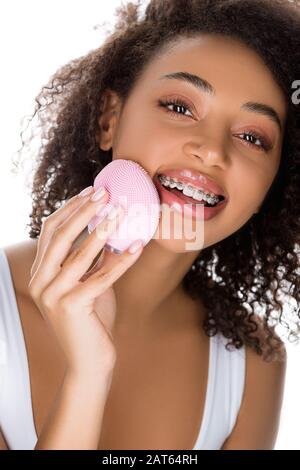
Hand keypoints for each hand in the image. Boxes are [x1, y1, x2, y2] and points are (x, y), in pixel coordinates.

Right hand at [28, 186, 143, 376]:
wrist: (89, 362)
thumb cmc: (91, 321)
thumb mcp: (88, 283)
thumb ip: (92, 260)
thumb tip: (110, 228)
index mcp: (40, 273)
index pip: (51, 231)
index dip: (70, 208)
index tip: (92, 191)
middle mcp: (41, 282)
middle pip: (60, 236)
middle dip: (84, 210)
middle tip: (105, 192)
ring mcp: (53, 295)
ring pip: (79, 253)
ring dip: (103, 228)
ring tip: (122, 211)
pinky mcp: (72, 307)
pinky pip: (101, 276)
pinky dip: (121, 260)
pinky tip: (137, 246)